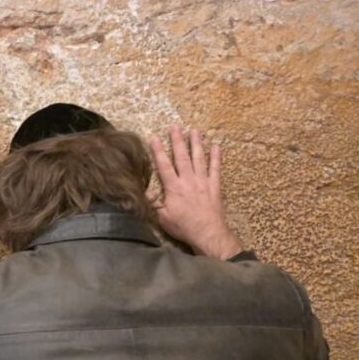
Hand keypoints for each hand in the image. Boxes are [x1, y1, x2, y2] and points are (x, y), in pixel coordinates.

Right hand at [149, 127, 243, 259]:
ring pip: (199, 158)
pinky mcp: (214, 186)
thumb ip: (152, 203)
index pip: (164, 166)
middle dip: (177, 141)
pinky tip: (216, 146)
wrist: (207, 233)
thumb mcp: (161, 218)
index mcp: (174, 187)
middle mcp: (188, 180)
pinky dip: (216, 157)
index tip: (153, 138)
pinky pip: (215, 168)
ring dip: (196, 143)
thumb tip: (142, 192)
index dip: (158, 151)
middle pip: (182, 157)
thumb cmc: (183, 226)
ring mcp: (203, 182)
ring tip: (194, 130)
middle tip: (175, 127)